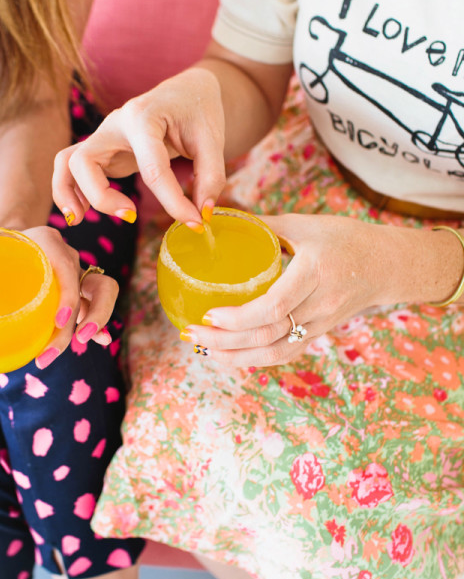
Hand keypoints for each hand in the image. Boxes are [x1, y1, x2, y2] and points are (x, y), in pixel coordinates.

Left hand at [13, 226, 117, 368]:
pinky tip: (99, 340)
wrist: (3, 239)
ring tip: (76, 346)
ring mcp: (76, 277)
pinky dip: (97, 326)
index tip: (58, 320)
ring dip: (92, 325)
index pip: (68, 267)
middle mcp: (69, 258)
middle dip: (96, 314)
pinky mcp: (76, 294)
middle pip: (100, 285)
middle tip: (80, 337)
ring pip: (99, 299)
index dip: (68, 294)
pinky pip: (92, 309)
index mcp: (48, 242)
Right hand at [52, 67, 227, 226]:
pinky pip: (73, 169)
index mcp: (143, 118)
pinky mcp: (103, 151)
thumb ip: (211, 176)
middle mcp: (115, 125)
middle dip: (100, 196)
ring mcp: (104, 137)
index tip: (194, 224)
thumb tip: (202, 214)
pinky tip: (82, 212)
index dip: (173, 203)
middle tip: (130, 216)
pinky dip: (70, 190)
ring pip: (66, 162)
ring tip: (78, 220)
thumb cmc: (198, 111)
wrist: (186, 90)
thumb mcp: (213, 139)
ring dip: (67, 192)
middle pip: (84, 161)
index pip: (152, 169)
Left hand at [180, 214, 404, 367]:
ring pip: (275, 351)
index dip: (239, 317)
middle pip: (269, 335)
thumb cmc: (343, 238)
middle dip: (226, 340)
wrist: (386, 264)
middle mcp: (319, 304)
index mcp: (314, 272)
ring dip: (235, 356)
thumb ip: (263, 226)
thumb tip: (219, 219)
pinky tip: (228, 355)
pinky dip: (255, 359)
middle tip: (192, 332)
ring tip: (203, 348)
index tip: (209, 313)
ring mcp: (321, 324)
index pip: (275, 307)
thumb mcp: (305, 224)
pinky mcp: (319, 334)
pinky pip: (285, 354)